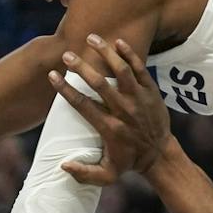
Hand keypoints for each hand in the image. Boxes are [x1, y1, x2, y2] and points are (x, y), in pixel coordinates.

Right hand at [50, 36, 171, 185]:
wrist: (160, 154)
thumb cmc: (129, 162)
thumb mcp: (107, 175)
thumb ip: (84, 173)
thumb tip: (62, 165)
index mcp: (109, 128)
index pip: (83, 105)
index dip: (66, 90)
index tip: (52, 76)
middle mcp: (123, 111)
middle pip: (99, 84)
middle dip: (82, 68)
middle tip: (67, 55)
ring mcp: (138, 99)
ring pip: (121, 71)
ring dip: (106, 53)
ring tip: (91, 37)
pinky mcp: (151, 91)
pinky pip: (140, 69)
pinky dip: (130, 55)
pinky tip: (118, 41)